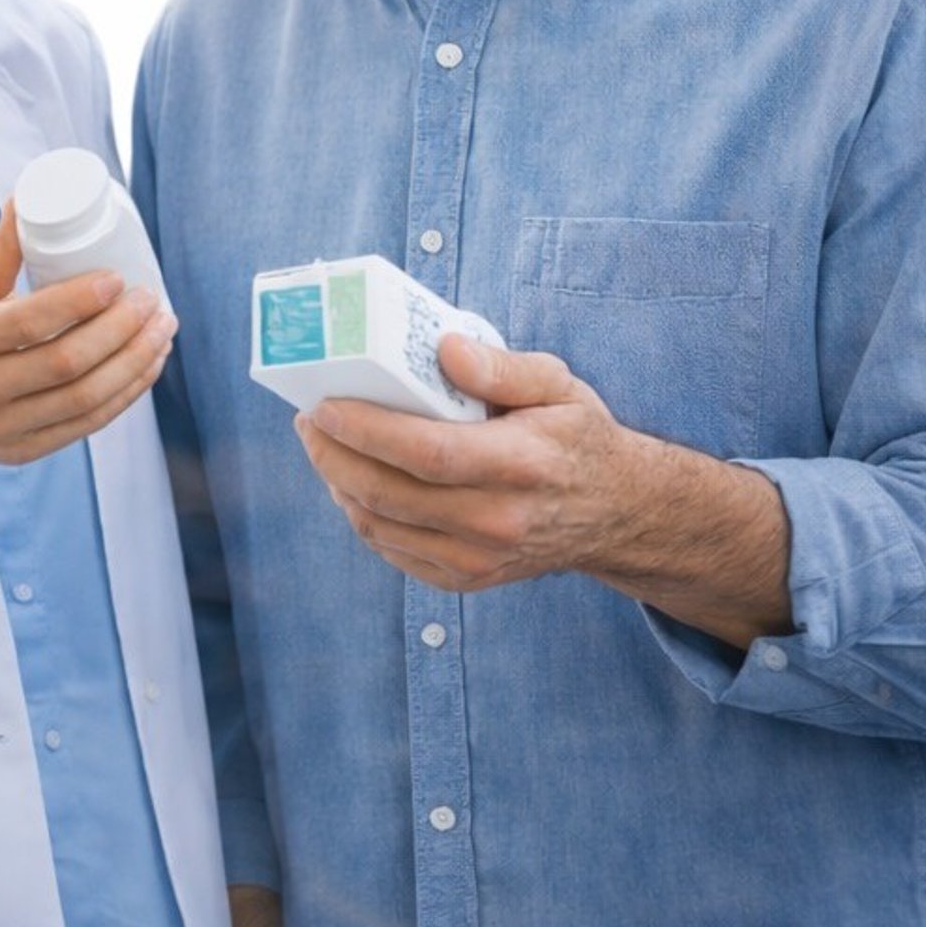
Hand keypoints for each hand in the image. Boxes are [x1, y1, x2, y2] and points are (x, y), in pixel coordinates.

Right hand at [0, 205, 173, 546]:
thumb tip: (27, 196)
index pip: (29, 322)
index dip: (79, 301)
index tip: (117, 278)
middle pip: (66, 363)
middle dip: (120, 330)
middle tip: (151, 300)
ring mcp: (5, 428)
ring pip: (85, 398)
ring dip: (135, 362)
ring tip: (163, 328)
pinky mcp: (27, 451)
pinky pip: (89, 424)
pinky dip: (127, 393)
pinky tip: (149, 364)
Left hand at [297, 332, 632, 592]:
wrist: (616, 513)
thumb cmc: (577, 438)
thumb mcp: (558, 385)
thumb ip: (502, 366)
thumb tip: (444, 348)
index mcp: (520, 464)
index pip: (426, 453)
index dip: (365, 430)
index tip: (324, 405)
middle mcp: (498, 521)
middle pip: (389, 494)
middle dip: (332, 454)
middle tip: (309, 419)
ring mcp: (480, 559)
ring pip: (380, 526)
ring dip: (338, 482)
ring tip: (323, 444)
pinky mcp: (465, 578)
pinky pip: (392, 549)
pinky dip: (361, 513)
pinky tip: (352, 480)